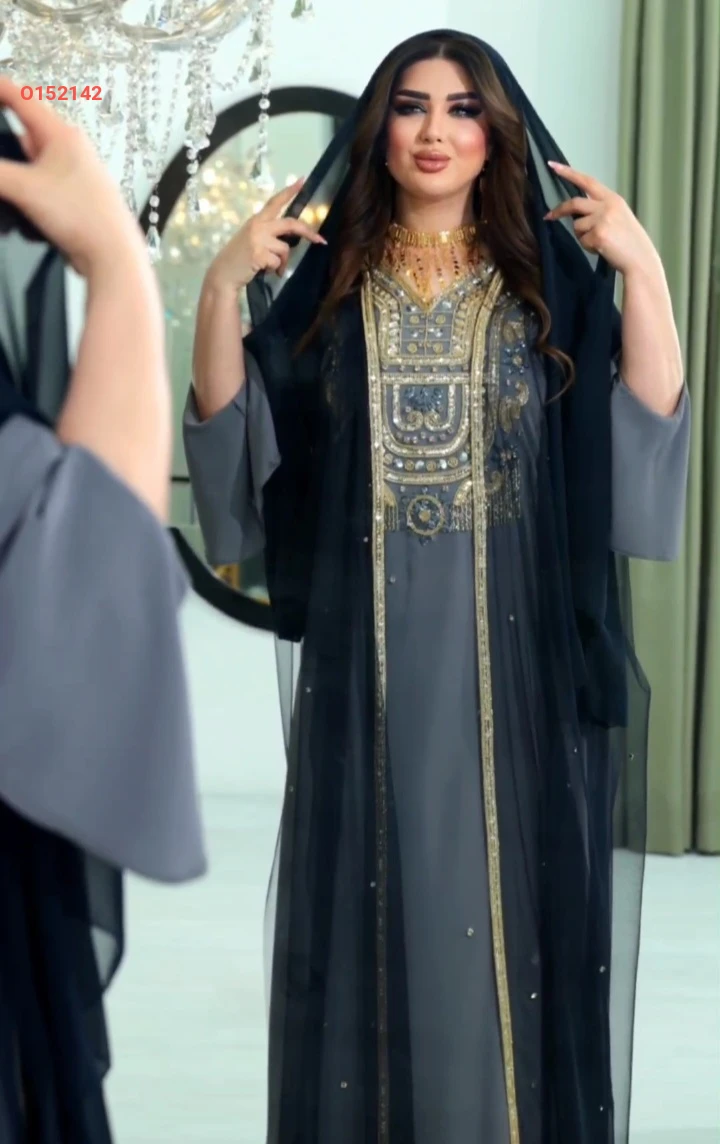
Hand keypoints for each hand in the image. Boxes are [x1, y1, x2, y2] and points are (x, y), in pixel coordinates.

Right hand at [0, 76, 146, 278]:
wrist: (112, 256)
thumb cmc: (84, 217)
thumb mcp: (25, 189)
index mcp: (62, 134)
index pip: (21, 97)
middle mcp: (70, 150)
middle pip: (23, 133)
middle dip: (4, 143)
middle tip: (0, 160)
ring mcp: (72, 174)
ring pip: (30, 163)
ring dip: (15, 175)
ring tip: (14, 193)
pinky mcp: (72, 197)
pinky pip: (39, 186)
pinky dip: (26, 192)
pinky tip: (24, 208)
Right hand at [207, 176, 326, 290]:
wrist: (223, 274)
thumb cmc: (238, 258)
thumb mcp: (251, 238)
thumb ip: (267, 234)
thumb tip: (288, 240)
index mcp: (257, 220)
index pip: (275, 202)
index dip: (289, 191)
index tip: (302, 180)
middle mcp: (258, 226)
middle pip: (290, 223)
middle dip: (308, 232)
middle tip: (320, 240)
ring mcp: (258, 239)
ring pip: (285, 248)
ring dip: (283, 262)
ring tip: (274, 268)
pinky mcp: (259, 254)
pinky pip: (278, 262)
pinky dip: (276, 270)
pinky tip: (265, 271)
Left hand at [544, 161, 657, 277]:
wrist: (641, 259)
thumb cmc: (629, 241)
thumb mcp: (618, 216)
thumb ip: (600, 209)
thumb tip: (576, 211)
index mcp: (613, 198)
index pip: (588, 180)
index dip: (569, 173)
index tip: (552, 165)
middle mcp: (608, 205)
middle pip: (575, 202)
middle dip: (559, 210)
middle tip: (549, 216)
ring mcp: (603, 219)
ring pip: (577, 225)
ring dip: (582, 236)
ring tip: (600, 242)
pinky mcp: (598, 234)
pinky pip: (582, 240)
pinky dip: (588, 247)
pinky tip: (602, 249)